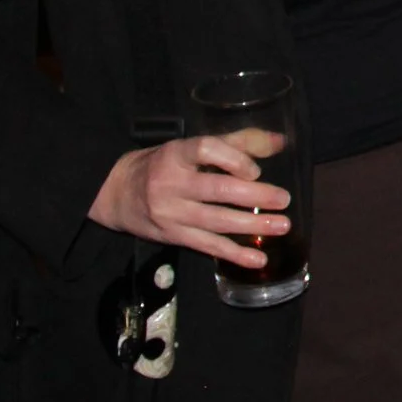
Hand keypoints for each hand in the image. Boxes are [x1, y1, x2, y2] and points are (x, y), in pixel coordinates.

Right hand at [87, 131, 290, 269]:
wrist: (117, 194)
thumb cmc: (165, 165)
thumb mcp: (191, 148)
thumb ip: (237, 142)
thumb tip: (279, 141)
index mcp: (176, 155)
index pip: (204, 151)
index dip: (232, 159)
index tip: (255, 170)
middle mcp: (171, 184)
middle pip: (216, 190)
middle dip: (254, 197)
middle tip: (283, 199)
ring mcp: (171, 213)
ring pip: (215, 221)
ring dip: (252, 226)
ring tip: (282, 226)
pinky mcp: (173, 236)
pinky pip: (207, 246)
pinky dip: (234, 254)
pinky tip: (258, 259)